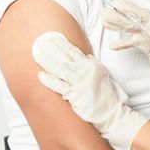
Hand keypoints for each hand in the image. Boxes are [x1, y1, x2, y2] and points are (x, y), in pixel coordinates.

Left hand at [32, 32, 147, 149]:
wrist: (111, 110)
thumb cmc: (108, 94)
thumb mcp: (102, 74)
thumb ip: (92, 65)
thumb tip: (86, 57)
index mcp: (91, 64)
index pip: (73, 51)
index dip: (62, 44)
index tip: (53, 38)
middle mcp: (85, 70)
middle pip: (64, 57)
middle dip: (52, 48)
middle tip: (41, 42)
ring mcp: (79, 81)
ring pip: (59, 68)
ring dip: (47, 61)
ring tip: (37, 54)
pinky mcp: (74, 94)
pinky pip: (58, 85)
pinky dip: (49, 80)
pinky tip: (40, 75)